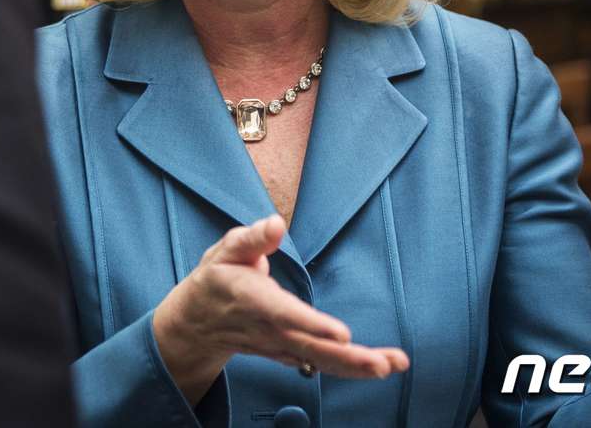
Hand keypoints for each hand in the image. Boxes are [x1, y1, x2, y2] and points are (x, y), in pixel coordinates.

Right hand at [152, 215, 408, 404]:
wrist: (198, 320)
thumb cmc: (218, 277)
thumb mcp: (226, 250)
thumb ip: (253, 238)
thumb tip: (276, 223)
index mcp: (253, 300)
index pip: (283, 314)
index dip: (312, 324)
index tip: (342, 334)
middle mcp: (268, 329)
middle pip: (310, 348)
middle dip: (347, 358)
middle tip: (382, 364)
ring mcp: (279, 346)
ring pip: (319, 361)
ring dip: (357, 365)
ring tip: (393, 364)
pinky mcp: (289, 353)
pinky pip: (320, 364)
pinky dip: (349, 368)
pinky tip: (378, 366)